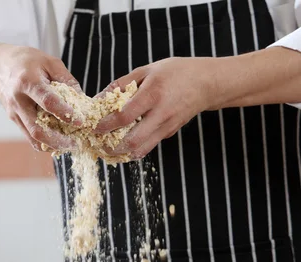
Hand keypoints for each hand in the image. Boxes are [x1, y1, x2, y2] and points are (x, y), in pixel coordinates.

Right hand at [0, 44, 80, 151]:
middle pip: (37, 128)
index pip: (47, 101)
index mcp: (28, 82)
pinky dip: (45, 143)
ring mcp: (14, 113)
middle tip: (76, 143)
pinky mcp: (14, 120)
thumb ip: (67, 80)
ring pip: (33, 137)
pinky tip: (58, 142)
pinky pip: (30, 137)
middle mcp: (18, 101)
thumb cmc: (27, 61)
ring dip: (53, 145)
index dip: (64, 113)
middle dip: (58, 140)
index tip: (80, 121)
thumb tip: (83, 101)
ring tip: (70, 145)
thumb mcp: (49, 62)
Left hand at [94, 57, 216, 159]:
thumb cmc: (176, 72)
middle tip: (98, 145)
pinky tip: (122, 146)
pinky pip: (149, 146)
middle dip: (111, 147)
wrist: (207, 83)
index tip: (94, 127)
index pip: (125, 116)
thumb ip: (122, 84)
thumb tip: (99, 98)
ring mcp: (167, 126)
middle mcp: (161, 113)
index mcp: (153, 94)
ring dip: (121, 153)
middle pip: (133, 140)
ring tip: (107, 150)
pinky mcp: (170, 133)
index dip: (107, 125)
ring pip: (141, 149)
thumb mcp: (147, 70)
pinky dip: (134, 150)